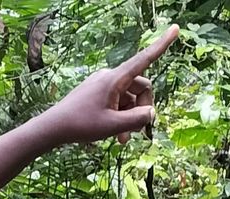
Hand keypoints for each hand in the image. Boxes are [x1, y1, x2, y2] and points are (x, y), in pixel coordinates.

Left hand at [34, 25, 178, 145]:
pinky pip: (117, 101)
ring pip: (129, 97)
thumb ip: (137, 120)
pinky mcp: (97, 92)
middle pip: (140, 87)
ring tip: (122, 139)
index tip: (176, 28)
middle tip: (137, 132)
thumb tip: (151, 113)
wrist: (53, 127)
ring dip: (130, 117)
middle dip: (142, 109)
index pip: (144, 59)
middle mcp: (110, 76)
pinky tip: (116, 135)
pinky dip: (120, 115)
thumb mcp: (113, 126)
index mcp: (115, 79)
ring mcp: (103, 84)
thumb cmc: (81, 125)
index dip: (162, 45)